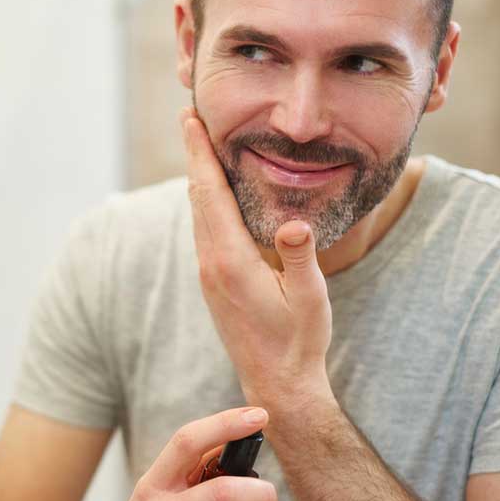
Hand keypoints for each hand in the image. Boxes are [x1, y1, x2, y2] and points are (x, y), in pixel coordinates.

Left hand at [181, 108, 331, 406]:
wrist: (277, 383)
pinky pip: (206, 230)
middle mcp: (211, 263)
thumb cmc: (299, 340)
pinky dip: (207, 201)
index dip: (200, 154)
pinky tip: (215, 194)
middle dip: (195, 155)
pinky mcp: (215, 282)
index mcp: (230, 260)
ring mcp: (210, 274)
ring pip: (199, 213)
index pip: (210, 194)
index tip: (190, 119)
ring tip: (200, 145)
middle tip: (191, 117)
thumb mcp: (309, 298)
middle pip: (198, 196)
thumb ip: (301, 258)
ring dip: (198, 177)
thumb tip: (293, 223)